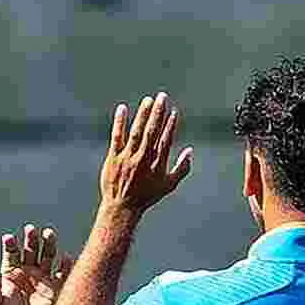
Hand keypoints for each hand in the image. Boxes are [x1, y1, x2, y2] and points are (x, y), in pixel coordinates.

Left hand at [0, 224, 73, 304]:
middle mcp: (29, 271)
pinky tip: (64, 258)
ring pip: (48, 255)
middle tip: (31, 230)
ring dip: (49, 244)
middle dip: (31, 239)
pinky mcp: (59, 286)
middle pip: (31, 250)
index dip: (10, 245)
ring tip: (48, 234)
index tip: (9, 238)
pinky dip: (66, 264)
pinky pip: (64, 272)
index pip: (11, 254)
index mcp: (12, 273)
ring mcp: (44, 277)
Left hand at [98, 92, 193, 214]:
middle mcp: (143, 159)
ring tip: (148, 100)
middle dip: (158, 114)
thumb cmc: (147, 196)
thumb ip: (182, 168)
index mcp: (157, 164)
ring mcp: (127, 157)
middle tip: (162, 97)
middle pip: (152, 132)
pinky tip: (122, 109)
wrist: (122, 207)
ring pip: (136, 132)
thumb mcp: (168, 185)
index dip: (170, 125)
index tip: (174, 111)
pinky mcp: (113, 157)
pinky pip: (117, 137)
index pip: (166, 140)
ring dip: (142, 115)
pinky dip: (119, 123)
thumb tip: (190, 151)